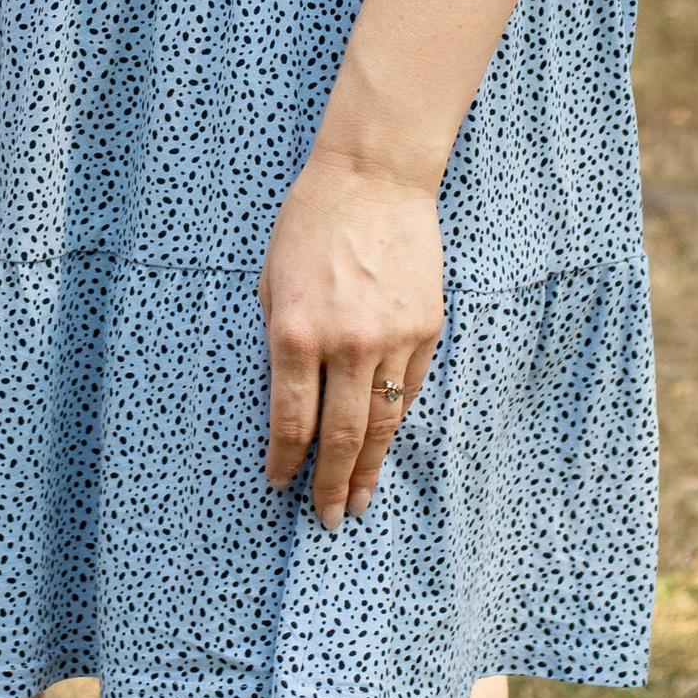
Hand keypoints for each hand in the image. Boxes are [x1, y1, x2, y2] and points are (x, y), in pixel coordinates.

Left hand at [260, 149, 443, 528]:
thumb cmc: (310, 222)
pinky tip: (382, 443)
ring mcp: (392, 339)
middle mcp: (345, 344)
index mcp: (295, 332)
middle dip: (330, 484)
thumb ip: (280, 342)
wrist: (374, 178)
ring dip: (368, 469)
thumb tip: (290, 398)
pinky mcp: (426, 329)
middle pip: (339, 437)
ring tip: (357, 500)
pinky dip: (393, 421)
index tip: (279, 482)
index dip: (285, 460)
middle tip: (327, 519)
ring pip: (381, 423)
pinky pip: (408, 389)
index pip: (291, 420)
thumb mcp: (271, 280)